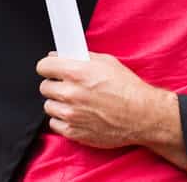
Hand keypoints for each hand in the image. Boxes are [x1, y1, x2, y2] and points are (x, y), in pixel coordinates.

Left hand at [37, 52, 186, 170]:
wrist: (142, 115)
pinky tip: (79, 114)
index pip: (44, 66)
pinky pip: (54, 123)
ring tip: (77, 101)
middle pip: (44, 87)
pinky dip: (64, 119)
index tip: (52, 68)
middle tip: (70, 85)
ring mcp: (70, 114)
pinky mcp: (72, 131)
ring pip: (48, 106)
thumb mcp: (108, 63)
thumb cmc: (128, 89)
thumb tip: (62, 56)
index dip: (49, 66)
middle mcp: (70, 93)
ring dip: (59, 103)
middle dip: (56, 84)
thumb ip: (82, 58)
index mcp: (78, 73)